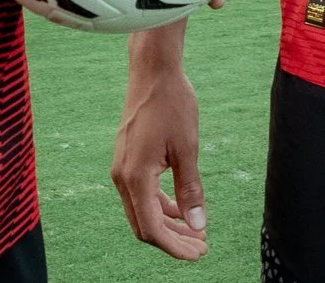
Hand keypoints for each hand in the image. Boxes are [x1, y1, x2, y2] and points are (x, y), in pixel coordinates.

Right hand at [113, 28, 207, 258]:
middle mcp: (123, 177)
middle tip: (202, 246)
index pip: (152, 229)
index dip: (175, 246)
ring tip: (196, 231)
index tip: (199, 252)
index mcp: (135, 177)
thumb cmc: (171, 104)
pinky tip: (181, 207)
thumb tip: (197, 225)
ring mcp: (122, 168)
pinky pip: (141, 193)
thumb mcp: (187, 148)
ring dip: (168, 223)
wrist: (153, 71)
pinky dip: (160, 205)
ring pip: (142, 210)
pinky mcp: (128, 159)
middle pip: (144, 225)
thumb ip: (190, 189)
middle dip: (173, 240)